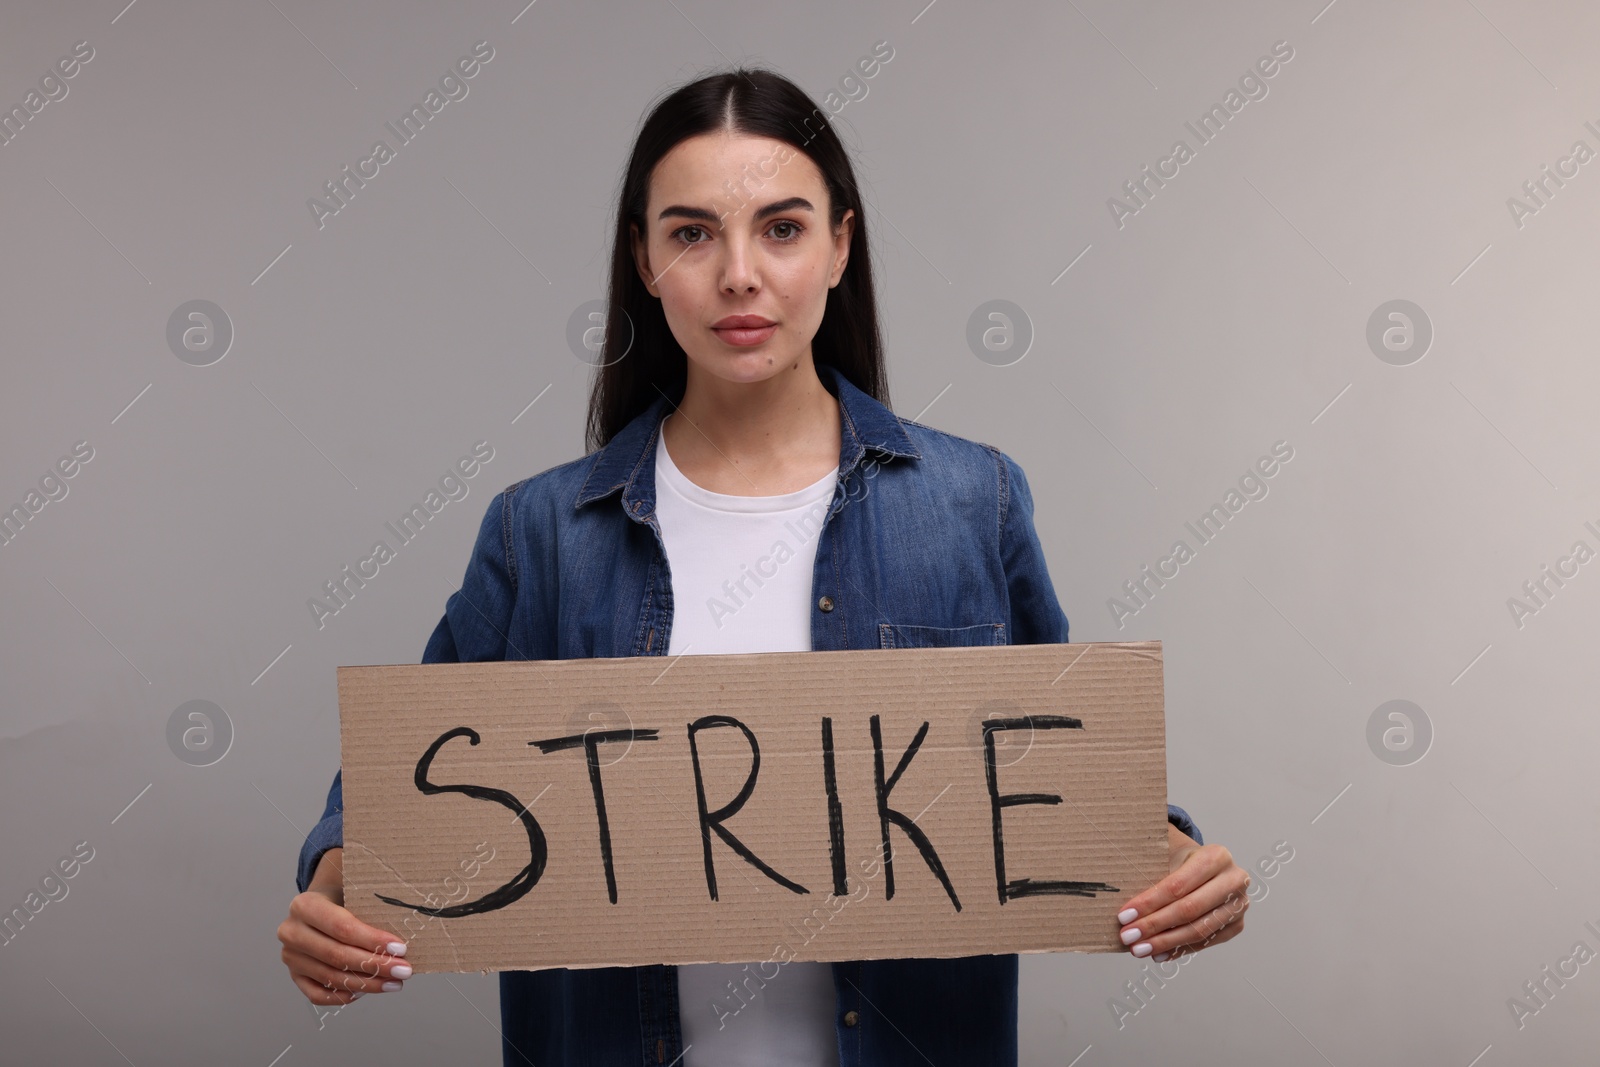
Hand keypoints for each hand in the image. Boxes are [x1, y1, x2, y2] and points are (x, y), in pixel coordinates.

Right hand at [278, 848, 411, 1005]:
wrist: (320, 902)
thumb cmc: (343, 895)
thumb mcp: (353, 885)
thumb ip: (373, 893)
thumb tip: (414, 904)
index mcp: (305, 905)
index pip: (342, 927)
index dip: (372, 940)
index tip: (401, 948)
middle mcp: (292, 932)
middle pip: (336, 955)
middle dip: (375, 965)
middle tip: (404, 970)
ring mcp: (291, 957)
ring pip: (330, 977)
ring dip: (366, 984)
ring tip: (394, 983)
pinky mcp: (294, 976)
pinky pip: (317, 995)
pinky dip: (342, 996)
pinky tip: (365, 992)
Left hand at [1113, 824, 1248, 960]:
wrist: (1206, 865)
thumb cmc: (1181, 858)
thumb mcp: (1168, 848)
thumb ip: (1148, 858)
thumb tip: (1111, 877)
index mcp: (1216, 856)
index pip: (1177, 885)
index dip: (1149, 902)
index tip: (1124, 915)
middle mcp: (1234, 880)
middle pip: (1189, 909)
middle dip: (1154, 925)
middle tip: (1128, 936)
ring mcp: (1238, 905)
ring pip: (1198, 930)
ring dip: (1165, 942)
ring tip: (1138, 949)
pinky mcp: (1236, 925)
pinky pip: (1206, 942)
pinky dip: (1179, 949)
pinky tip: (1158, 954)